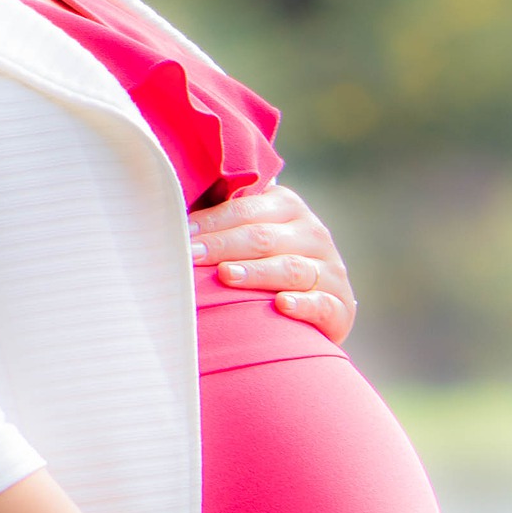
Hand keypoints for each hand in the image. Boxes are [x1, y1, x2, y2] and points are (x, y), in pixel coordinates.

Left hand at [188, 184, 357, 343]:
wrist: (313, 308)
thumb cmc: (262, 266)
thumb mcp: (248, 237)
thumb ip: (223, 221)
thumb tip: (170, 205)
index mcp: (288, 207)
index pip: (247, 210)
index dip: (212, 222)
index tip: (181, 236)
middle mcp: (314, 234)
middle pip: (264, 238)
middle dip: (224, 246)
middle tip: (191, 256)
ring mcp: (331, 270)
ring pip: (291, 269)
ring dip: (257, 272)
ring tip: (226, 277)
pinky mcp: (341, 306)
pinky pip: (322, 303)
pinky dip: (303, 304)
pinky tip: (281, 306)